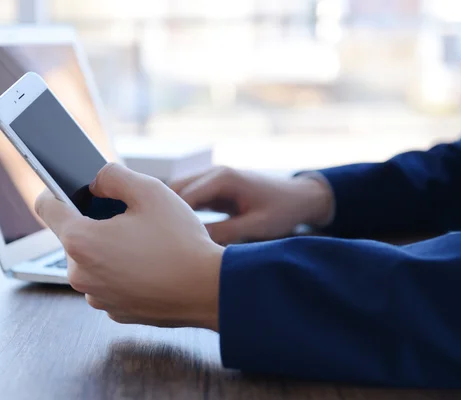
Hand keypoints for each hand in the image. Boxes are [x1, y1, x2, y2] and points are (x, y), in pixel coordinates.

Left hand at [35, 163, 223, 329]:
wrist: (208, 290)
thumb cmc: (181, 242)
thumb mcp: (150, 191)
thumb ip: (113, 175)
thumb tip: (96, 180)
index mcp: (81, 240)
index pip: (46, 206)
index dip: (56, 190)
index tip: (69, 188)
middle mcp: (80, 274)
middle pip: (73, 235)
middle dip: (95, 223)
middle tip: (130, 219)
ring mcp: (96, 297)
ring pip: (92, 260)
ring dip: (109, 249)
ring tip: (144, 245)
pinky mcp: (114, 311)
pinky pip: (108, 282)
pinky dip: (121, 272)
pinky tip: (149, 266)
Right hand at [170, 167, 333, 243]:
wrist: (301, 198)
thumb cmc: (283, 210)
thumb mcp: (255, 226)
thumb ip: (224, 233)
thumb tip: (194, 243)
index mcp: (223, 178)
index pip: (184, 196)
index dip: (170, 218)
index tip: (163, 241)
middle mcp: (214, 173)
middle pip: (175, 189)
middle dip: (165, 212)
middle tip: (159, 239)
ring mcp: (213, 178)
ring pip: (179, 192)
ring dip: (172, 211)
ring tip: (166, 237)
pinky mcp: (215, 188)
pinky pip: (191, 198)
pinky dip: (183, 211)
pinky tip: (181, 232)